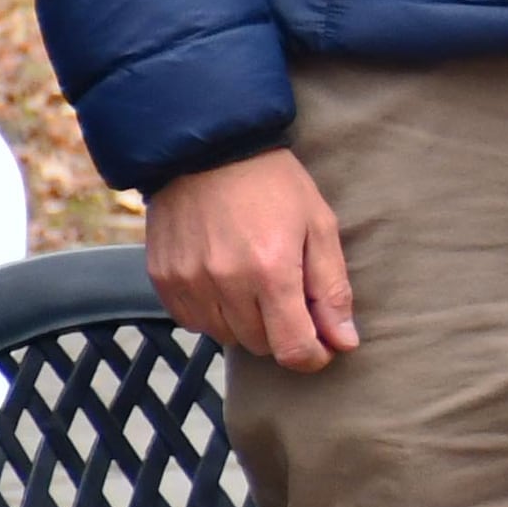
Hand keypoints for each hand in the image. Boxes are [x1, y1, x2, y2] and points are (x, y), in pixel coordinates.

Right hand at [148, 146, 357, 366]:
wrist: (207, 149)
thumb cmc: (273, 185)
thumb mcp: (319, 226)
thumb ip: (332, 289)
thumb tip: (345, 341)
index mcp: (271, 271)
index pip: (292, 348)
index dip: (313, 357)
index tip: (324, 348)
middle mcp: (224, 283)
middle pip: (260, 345)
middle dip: (284, 332)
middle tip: (292, 298)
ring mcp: (188, 283)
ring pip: (226, 336)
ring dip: (248, 323)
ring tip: (258, 281)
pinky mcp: (163, 279)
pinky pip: (193, 321)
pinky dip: (214, 312)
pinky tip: (226, 280)